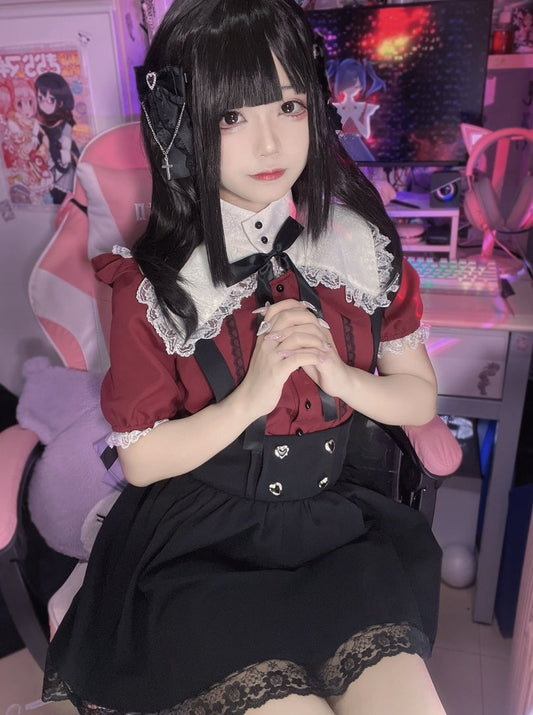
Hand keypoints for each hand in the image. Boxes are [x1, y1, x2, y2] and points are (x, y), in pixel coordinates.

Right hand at [235, 299, 333, 419]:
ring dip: (315, 341)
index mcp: (263, 337)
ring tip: (327, 347)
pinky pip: (299, 358)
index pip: (275, 311)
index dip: (292, 306)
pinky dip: (313, 357)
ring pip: (296, 338)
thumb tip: (286, 329)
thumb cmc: (261, 377)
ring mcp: (271, 356)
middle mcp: (265, 343)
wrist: (249, 399)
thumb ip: (272, 341)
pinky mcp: (277, 371)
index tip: (308, 309)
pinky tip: (322, 360)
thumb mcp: (264, 355)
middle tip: (323, 327)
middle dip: (308, 321)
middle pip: (287, 319)